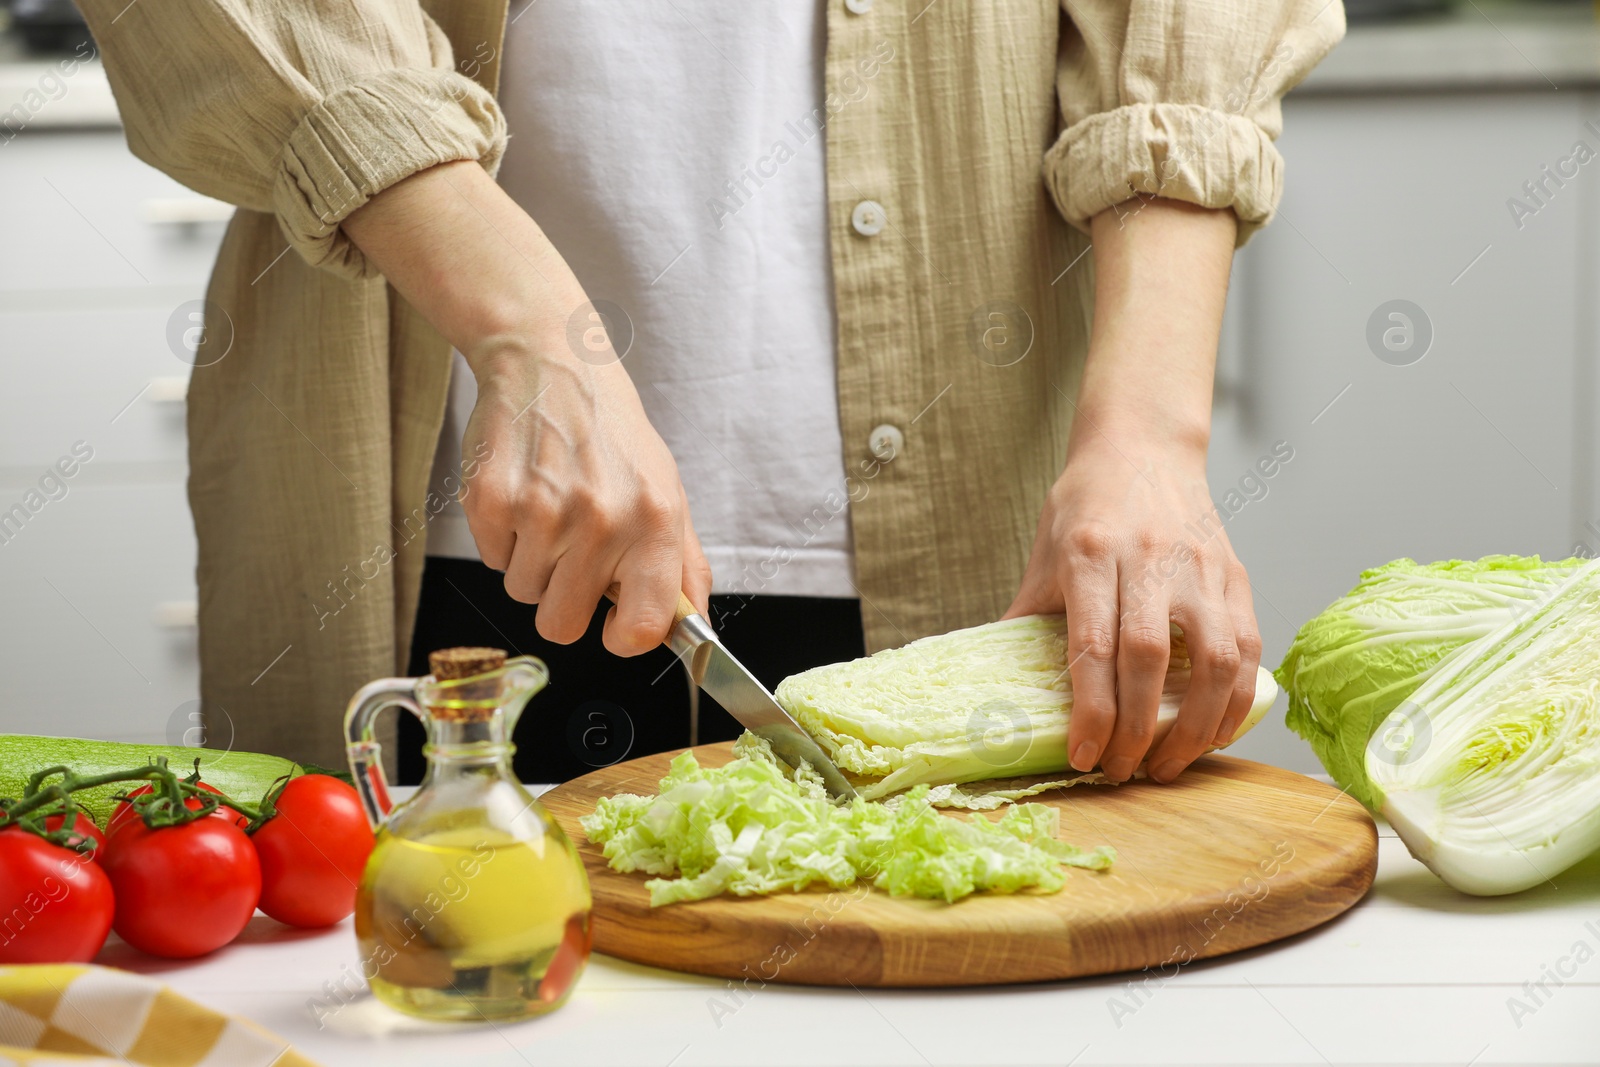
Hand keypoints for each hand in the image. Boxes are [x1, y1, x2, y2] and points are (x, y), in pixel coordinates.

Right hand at [461, 336, 711, 655]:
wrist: (553, 364)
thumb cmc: (615, 437)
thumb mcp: (670, 493)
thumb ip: (685, 568)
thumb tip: (695, 629)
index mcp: (654, 522)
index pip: (641, 629)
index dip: (622, 637)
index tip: (614, 623)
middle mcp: (600, 520)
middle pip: (562, 625)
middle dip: (565, 597)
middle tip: (574, 548)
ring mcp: (541, 512)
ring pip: (523, 593)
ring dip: (534, 563)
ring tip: (551, 509)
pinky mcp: (490, 501)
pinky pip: (492, 560)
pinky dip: (504, 538)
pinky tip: (524, 494)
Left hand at [1005, 436, 1260, 783]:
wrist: (1144, 448)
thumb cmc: (1087, 504)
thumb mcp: (1043, 553)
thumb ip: (1026, 619)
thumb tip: (996, 689)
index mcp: (1091, 553)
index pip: (1094, 646)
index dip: (1092, 711)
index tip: (1084, 756)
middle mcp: (1150, 558)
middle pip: (1150, 660)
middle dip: (1137, 729)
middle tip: (1122, 771)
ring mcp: (1200, 567)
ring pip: (1213, 660)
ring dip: (1195, 726)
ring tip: (1168, 764)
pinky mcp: (1236, 575)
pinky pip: (1247, 648)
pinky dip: (1236, 700)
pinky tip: (1214, 732)